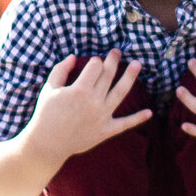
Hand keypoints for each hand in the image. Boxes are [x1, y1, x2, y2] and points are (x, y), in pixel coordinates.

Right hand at [23, 52, 149, 163]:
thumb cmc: (46, 114)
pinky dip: (137, 119)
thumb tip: (74, 56)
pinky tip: (149, 112)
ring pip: (121, 92)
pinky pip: (124, 124)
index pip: (94, 67)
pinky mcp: (105, 130)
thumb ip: (61, 70)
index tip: (93, 62)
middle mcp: (94, 101)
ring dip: (130, 77)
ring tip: (137, 64)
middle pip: (108, 75)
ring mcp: (102, 116)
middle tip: (117, 52)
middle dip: (113, 61)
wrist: (48, 143)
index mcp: (79, 90)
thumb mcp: (49, 88)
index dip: (95, 61)